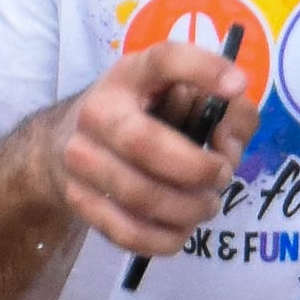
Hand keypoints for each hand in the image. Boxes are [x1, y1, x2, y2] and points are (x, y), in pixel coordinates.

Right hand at [51, 38, 258, 260]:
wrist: (63, 141)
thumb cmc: (141, 116)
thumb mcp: (180, 96)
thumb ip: (226, 112)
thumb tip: (231, 143)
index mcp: (130, 75)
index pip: (164, 60)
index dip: (203, 70)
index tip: (237, 86)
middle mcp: (98, 111)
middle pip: (147, 144)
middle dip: (197, 169)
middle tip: (221, 176)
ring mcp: (81, 157)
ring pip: (140, 196)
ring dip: (187, 209)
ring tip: (205, 205)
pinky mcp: (78, 199)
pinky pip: (127, 232)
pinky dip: (164, 239)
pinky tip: (181, 229)